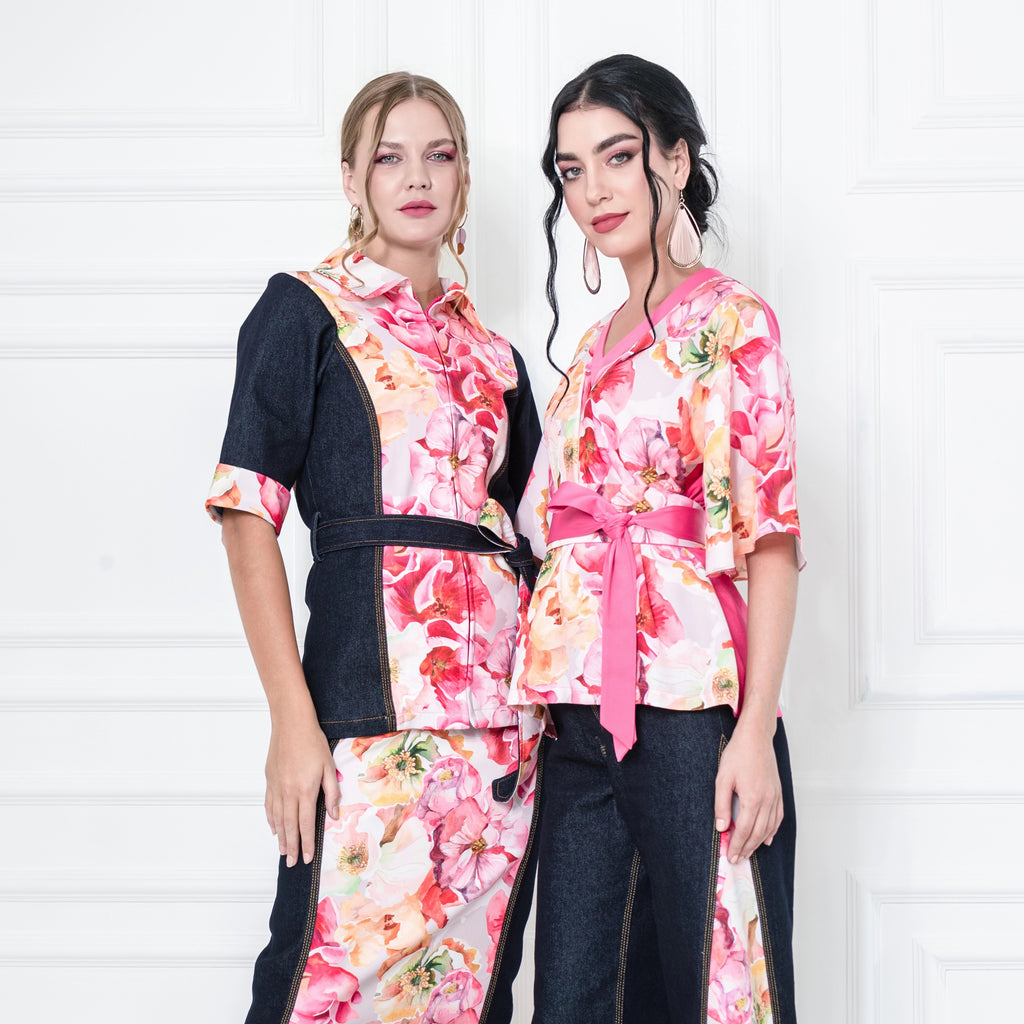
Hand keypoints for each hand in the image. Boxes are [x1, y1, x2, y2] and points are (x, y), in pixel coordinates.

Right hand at [264, 710, 339, 867]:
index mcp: (305, 790)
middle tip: (293, 863)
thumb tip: (333, 815)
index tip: (307, 858)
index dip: (307, 843)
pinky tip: (274, 829)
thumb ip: (331, 793)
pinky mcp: (270, 780)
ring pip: (277, 819)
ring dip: (281, 837)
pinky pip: (269, 806)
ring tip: (284, 852)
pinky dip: (272, 820)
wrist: (291, 724)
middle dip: (292, 847)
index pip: (306, 824)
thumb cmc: (313, 742)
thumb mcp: (328, 767)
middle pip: (290, 826)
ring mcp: (276, 787)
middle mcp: (288, 792)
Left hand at [713, 721, 781, 863]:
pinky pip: (778, 817)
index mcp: (752, 799)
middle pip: (757, 832)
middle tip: (738, 859)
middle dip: (747, 848)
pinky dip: (772, 830)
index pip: (744, 830)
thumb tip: (721, 827)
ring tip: (749, 852)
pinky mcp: (778, 792)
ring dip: (759, 842)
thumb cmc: (738, 755)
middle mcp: (767, 801)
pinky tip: (766, 837)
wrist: (756, 738)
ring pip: (769, 827)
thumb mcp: (722, 778)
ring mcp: (775, 797)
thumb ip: (721, 804)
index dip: (737, 845)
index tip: (731, 856)